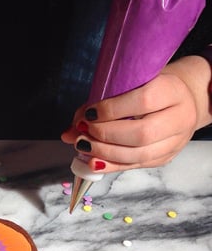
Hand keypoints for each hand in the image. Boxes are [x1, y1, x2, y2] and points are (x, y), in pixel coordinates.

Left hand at [61, 70, 199, 171]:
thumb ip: (98, 105)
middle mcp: (180, 117)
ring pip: (140, 154)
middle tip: (83, 132)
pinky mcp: (166, 157)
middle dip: (106, 135)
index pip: (144, 101)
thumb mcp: (127, 86)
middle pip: (142, 133)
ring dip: (105, 153)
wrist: (180, 99)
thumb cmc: (148, 88)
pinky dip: (111, 165)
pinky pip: (137, 165)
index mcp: (172, 90)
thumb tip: (69, 133)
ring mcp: (176, 140)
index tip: (89, 113)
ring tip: (83, 146)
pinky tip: (93, 161)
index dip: (112, 109)